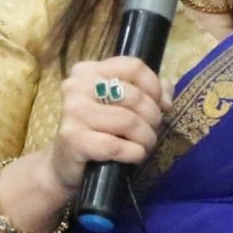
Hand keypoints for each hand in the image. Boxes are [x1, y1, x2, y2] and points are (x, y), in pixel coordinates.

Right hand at [44, 58, 169, 193]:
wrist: (65, 165)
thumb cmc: (96, 132)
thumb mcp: (121, 106)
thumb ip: (147, 93)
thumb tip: (167, 93)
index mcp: (87, 71)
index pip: (134, 67)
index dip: (155, 88)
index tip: (160, 106)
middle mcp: (76, 86)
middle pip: (135, 97)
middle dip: (153, 119)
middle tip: (150, 133)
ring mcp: (72, 112)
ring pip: (129, 122)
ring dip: (146, 139)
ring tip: (143, 147)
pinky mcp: (72, 139)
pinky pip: (116, 146)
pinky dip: (134, 154)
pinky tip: (133, 157)